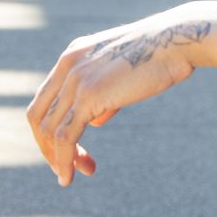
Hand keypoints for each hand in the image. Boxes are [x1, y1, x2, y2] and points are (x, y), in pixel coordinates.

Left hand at [26, 8, 208, 186]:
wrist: (178, 40)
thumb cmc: (162, 55)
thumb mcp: (125, 73)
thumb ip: (105, 96)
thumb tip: (94, 121)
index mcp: (73, 56)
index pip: (47, 98)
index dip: (52, 126)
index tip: (71, 146)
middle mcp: (68, 66)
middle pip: (38, 116)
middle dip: (47, 146)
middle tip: (64, 167)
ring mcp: (76, 80)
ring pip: (49, 130)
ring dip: (56, 158)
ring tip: (71, 175)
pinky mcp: (89, 96)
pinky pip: (65, 136)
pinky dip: (63, 160)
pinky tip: (69, 176)